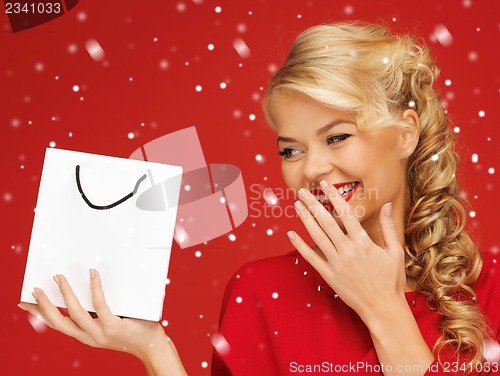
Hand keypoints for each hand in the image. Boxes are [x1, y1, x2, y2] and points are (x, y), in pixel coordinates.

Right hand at [18, 270, 185, 374]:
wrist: (152, 346)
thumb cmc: (133, 329)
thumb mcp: (109, 322)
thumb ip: (98, 311)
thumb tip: (89, 284)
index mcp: (85, 335)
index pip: (56, 325)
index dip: (39, 314)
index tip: (23, 303)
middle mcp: (89, 337)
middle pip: (58, 322)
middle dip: (44, 305)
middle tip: (35, 288)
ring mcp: (100, 333)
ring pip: (75, 313)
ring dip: (65, 294)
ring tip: (58, 277)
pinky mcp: (114, 326)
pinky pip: (100, 304)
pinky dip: (95, 287)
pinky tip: (93, 274)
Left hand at [287, 180, 406, 323]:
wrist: (383, 307)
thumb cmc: (391, 279)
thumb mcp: (395, 251)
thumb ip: (388, 227)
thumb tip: (387, 205)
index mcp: (363, 242)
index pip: (345, 213)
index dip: (334, 197)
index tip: (325, 184)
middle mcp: (347, 250)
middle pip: (326, 222)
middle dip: (313, 204)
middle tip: (301, 191)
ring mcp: (336, 263)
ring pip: (317, 236)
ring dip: (305, 219)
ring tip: (296, 205)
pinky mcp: (329, 275)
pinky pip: (311, 258)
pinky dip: (300, 246)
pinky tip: (291, 234)